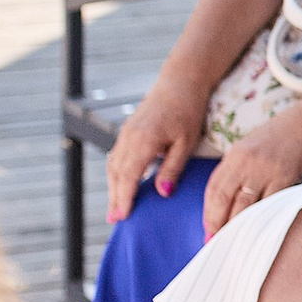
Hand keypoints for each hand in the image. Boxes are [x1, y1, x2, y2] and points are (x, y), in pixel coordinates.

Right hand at [104, 74, 210, 223]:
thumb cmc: (188, 111)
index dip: (123, 198)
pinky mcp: (128, 130)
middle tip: (115, 220)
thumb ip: (172, 168)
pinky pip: (117, 156)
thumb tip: (161, 192)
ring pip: (114, 165)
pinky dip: (117, 173)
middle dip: (115, 197)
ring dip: (114, 187)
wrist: (181, 82)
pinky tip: (122, 184)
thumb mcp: (186, 142)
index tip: (121, 217)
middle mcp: (129, 138)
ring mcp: (126, 133)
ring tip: (116, 207)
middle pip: (116, 174)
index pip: (128, 177)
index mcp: (143, 142)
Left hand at [199, 117, 301, 235]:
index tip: (208, 228)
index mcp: (234, 156)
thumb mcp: (247, 148)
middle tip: (217, 240)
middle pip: (225, 200)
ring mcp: (265, 171)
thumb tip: (222, 202)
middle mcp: (246, 164)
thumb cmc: (276, 137)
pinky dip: (261, 219)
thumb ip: (233, 170)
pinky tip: (258, 229)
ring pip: (245, 207)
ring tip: (235, 239)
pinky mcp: (285, 179)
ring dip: (238, 225)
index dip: (208, 212)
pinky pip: (268, 205)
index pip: (213, 189)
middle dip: (218, 223)